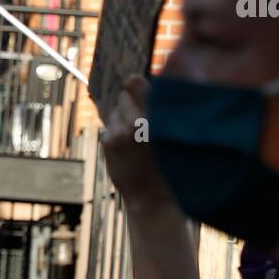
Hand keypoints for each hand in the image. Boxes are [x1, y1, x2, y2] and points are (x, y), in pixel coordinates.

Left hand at [100, 76, 175, 212]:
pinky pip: (109, 127)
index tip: (136, 83)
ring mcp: (118, 132)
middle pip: (123, 96)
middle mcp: (135, 122)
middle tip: (139, 118)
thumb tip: (140, 85)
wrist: (152, 195)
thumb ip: (157, 110)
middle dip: (129, 103)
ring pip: (114, 112)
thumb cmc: (168, 163)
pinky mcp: (108, 142)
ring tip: (135, 135)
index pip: (136, 82)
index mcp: (155, 116)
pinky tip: (128, 146)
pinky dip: (116, 132)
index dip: (135, 83)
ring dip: (122, 118)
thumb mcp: (170, 133)